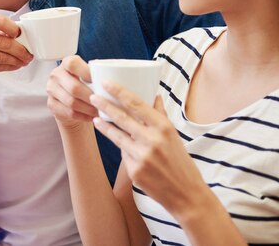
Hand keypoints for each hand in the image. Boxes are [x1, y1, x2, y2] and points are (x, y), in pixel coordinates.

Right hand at [0, 14, 32, 82]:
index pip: (0, 21)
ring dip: (17, 60)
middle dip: (21, 49)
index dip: (14, 28)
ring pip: (2, 57)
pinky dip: (8, 67)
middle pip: (5, 42)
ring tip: (24, 61)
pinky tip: (14, 66)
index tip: (21, 34)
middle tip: (29, 53)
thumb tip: (16, 32)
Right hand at [47, 55, 99, 128]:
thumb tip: (122, 77)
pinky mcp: (51, 104)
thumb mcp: (89, 76)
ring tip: (99, 112)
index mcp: (66, 63)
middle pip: (74, 87)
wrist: (70, 100)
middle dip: (91, 97)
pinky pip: (68, 112)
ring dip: (88, 109)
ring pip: (71, 102)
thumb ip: (98, 74)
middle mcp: (56, 74)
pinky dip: (83, 116)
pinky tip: (92, 117)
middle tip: (104, 103)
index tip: (98, 81)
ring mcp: (51, 89)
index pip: (72, 64)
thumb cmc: (85, 85)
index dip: (86, 72)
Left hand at [91, 81, 207, 214]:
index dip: (118, 91)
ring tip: (96, 119)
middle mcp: (152, 140)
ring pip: (117, 136)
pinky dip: (124, 150)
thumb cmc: (181, 162)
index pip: (136, 104)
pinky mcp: (134, 171)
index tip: (106, 83)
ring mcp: (141, 156)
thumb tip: (155, 95)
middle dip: (104, 105)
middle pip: (121, 117)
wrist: (186, 194)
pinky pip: (124, 155)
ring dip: (104, 126)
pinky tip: (125, 148)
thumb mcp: (174, 135)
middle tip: (92, 97)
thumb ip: (161, 116)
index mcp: (163, 127)